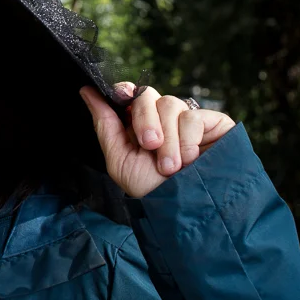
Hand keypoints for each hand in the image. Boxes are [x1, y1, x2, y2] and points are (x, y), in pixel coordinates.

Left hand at [80, 84, 235, 196]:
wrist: (187, 208)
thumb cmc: (153, 189)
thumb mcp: (121, 161)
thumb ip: (105, 125)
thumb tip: (87, 91)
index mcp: (139, 125)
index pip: (130, 94)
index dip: (124, 91)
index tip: (121, 97)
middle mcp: (163, 118)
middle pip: (146, 95)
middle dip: (144, 120)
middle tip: (149, 145)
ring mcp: (187, 119)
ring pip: (170, 104)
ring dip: (167, 138)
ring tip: (170, 165)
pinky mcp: (212, 123)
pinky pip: (193, 116)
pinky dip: (187, 139)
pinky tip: (190, 158)